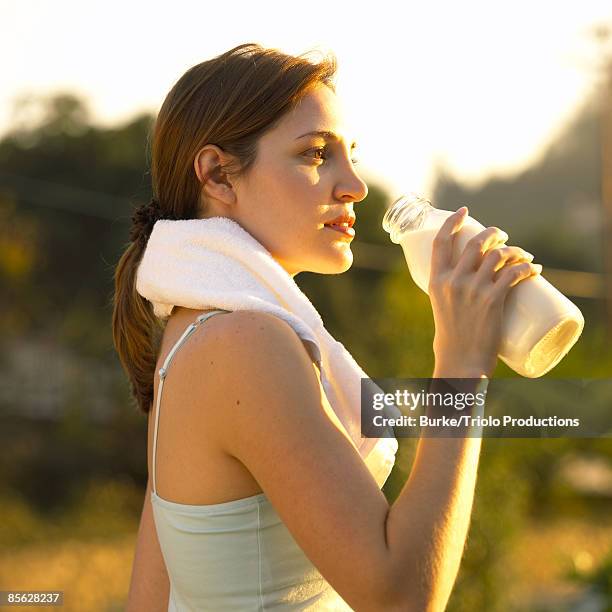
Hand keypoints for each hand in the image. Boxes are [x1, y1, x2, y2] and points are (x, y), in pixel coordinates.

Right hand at [428, 207, 541, 378]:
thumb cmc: (452, 338)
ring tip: (522, 253)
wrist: (460, 361)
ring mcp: (473, 290)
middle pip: (476, 243)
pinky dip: (528, 267)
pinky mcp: (493, 300)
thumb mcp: (441, 307)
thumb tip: (469, 277)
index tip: (464, 212)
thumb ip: (451, 289)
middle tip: (502, 235)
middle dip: (493, 233)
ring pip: (498, 255)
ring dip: (514, 249)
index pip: (441, 242)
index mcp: (436, 281)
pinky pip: (515, 273)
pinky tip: (535, 268)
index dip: (452, 222)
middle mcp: (453, 281)